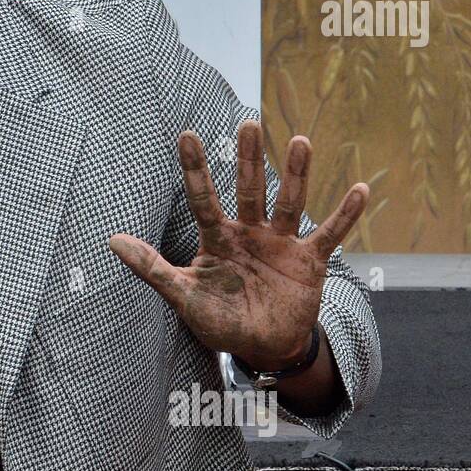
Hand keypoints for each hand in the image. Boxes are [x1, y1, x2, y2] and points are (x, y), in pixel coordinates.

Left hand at [110, 120, 367, 368]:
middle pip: (249, 189)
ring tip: (301, 142)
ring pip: (289, 202)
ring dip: (296, 174)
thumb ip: (151, 268)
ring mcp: (281, 244)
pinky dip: (346, 215)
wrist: (262, 347)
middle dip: (249, 158)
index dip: (195, 170)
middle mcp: (249, 233)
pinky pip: (330, 235)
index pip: (203, 199)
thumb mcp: (183, 297)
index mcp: (217, 239)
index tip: (187, 135)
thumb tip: (111, 240)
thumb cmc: (219, 320)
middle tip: (248, 123)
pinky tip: (359, 189)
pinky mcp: (309, 261)